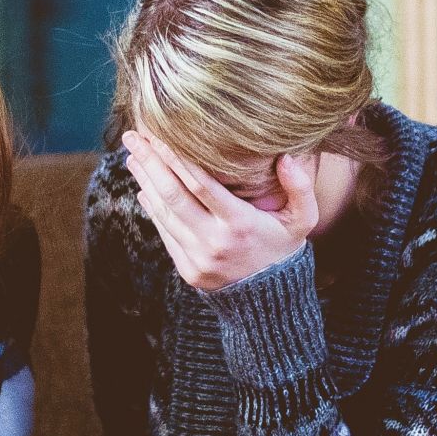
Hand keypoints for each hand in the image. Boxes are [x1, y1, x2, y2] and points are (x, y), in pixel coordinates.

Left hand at [121, 130, 318, 290]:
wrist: (270, 301)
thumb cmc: (284, 249)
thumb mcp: (303, 220)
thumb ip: (301, 188)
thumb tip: (286, 158)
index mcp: (240, 224)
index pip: (201, 184)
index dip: (177, 158)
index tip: (159, 134)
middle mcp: (215, 241)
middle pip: (173, 195)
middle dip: (150, 163)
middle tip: (133, 137)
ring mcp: (198, 258)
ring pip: (164, 213)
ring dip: (145, 182)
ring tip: (133, 156)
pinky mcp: (188, 270)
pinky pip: (165, 233)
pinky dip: (152, 208)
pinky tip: (145, 187)